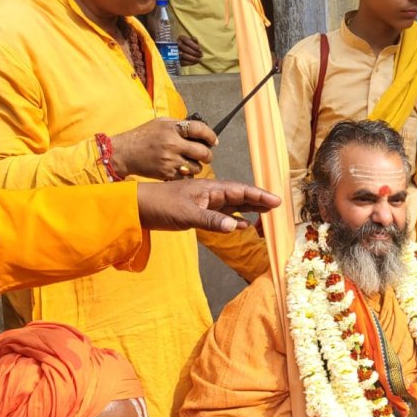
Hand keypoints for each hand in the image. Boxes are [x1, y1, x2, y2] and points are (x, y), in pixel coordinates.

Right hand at [109, 117, 217, 181]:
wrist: (124, 152)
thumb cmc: (143, 136)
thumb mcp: (160, 123)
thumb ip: (179, 126)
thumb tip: (200, 131)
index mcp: (171, 127)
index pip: (199, 129)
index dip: (210, 135)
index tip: (214, 141)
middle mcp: (172, 143)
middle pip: (203, 152)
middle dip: (207, 155)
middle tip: (205, 156)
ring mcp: (169, 160)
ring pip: (196, 167)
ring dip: (197, 166)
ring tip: (190, 163)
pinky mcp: (166, 173)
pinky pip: (186, 177)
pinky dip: (187, 175)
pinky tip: (182, 170)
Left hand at [136, 179, 279, 233]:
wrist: (140, 208)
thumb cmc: (161, 205)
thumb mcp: (187, 214)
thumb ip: (212, 221)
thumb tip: (236, 227)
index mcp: (210, 189)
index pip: (240, 191)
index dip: (259, 195)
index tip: (276, 201)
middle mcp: (211, 194)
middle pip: (240, 196)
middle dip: (259, 201)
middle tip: (277, 207)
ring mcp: (205, 204)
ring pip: (233, 206)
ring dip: (249, 210)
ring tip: (265, 214)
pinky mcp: (199, 213)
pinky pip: (222, 216)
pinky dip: (234, 220)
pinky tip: (242, 225)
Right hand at [177, 34, 203, 66]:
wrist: (186, 54)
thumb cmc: (192, 47)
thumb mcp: (194, 43)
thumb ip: (195, 41)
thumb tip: (194, 39)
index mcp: (181, 38)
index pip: (186, 40)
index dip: (194, 45)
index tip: (200, 50)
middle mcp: (176, 44)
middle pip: (184, 48)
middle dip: (194, 52)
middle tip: (201, 55)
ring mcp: (175, 52)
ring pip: (183, 55)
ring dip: (193, 58)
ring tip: (199, 60)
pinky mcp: (176, 60)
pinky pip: (182, 61)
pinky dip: (190, 62)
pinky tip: (195, 62)